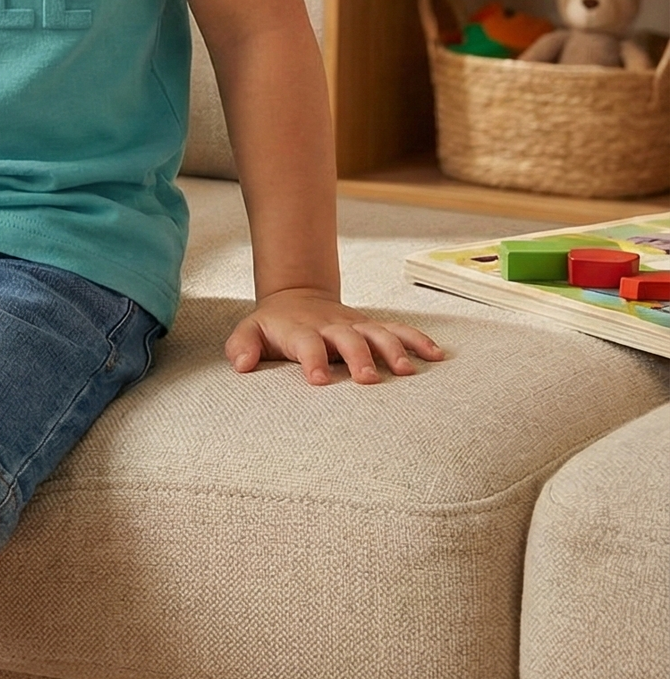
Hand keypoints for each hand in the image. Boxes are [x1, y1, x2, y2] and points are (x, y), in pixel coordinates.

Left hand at [225, 287, 444, 384]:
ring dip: (393, 349)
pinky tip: (437, 356)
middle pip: (347, 338)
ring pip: (378, 332)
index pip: (306, 344)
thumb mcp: (249, 331)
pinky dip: (418, 340)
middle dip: (358, 357)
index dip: (312, 359)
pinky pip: (399, 330)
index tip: (318, 380)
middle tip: (368, 380)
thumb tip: (241, 366)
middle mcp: (331, 327)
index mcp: (301, 331)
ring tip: (407, 371)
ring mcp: (355, 325)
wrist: (297, 298)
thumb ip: (242, 346)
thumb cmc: (273, 327)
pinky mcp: (373, 327)